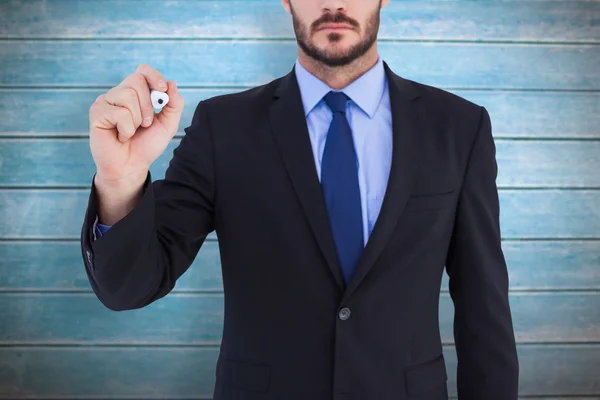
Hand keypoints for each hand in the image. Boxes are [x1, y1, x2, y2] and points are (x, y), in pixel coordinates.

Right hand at [89, 64, 184, 182]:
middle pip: (136, 80)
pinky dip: (126, 129)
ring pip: (128, 96)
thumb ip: (174, 104)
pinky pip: (119, 113)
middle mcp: (118, 94)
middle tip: (145, 124)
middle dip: (148, 105)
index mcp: (135, 93)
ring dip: (137, 119)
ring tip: (130, 131)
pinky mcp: (96, 113)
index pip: (142, 71)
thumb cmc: (146, 145)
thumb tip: (172, 82)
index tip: (162, 89)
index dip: (153, 76)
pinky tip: (120, 136)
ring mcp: (105, 102)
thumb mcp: (168, 124)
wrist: (132, 167)